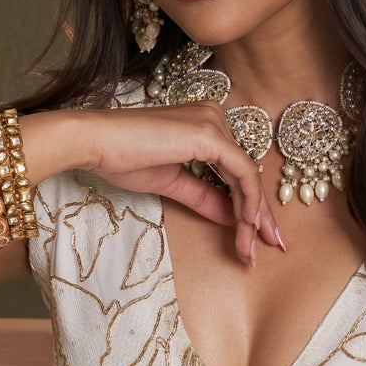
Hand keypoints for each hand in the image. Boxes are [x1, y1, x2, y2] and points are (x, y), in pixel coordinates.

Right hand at [77, 101, 285, 266]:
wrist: (94, 143)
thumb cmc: (122, 158)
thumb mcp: (172, 183)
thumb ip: (204, 197)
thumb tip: (231, 218)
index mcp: (204, 125)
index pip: (236, 170)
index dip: (249, 205)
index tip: (255, 237)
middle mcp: (214, 117)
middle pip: (247, 173)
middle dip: (259, 214)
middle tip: (271, 245)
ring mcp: (213, 123)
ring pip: (248, 176)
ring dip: (253, 216)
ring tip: (251, 248)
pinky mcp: (209, 134)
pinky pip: (241, 172)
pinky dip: (248, 201)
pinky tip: (247, 226)